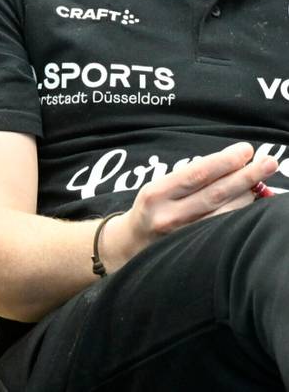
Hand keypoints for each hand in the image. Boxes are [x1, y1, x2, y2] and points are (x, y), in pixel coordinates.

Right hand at [101, 142, 278, 272]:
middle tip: (269, 162)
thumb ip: (188, 178)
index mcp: (156, 193)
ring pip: (225, 213)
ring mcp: (183, 236)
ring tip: (263, 181)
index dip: (224, 161)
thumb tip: (230, 164)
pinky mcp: (195, 251)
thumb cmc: (152, 209)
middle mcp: (169, 215)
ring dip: (248, 195)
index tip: (246, 150)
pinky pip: (224, 229)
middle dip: (246, 176)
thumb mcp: (158, 188)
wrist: (133, 245)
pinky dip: (240, 214)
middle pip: (215, 193)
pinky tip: (252, 204)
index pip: (196, 174)